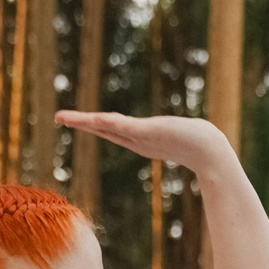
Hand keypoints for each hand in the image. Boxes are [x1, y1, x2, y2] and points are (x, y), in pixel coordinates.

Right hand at [55, 110, 234, 171]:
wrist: (210, 151)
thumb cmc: (198, 143)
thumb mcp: (180, 135)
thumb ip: (176, 135)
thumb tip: (184, 131)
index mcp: (139, 140)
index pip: (110, 129)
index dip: (91, 125)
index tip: (72, 120)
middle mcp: (136, 140)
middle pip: (102, 129)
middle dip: (80, 123)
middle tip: (58, 117)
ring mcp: (140, 137)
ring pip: (108, 127)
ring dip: (85, 122)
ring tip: (65, 117)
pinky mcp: (149, 133)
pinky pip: (123, 126)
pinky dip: (107, 123)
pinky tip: (95, 118)